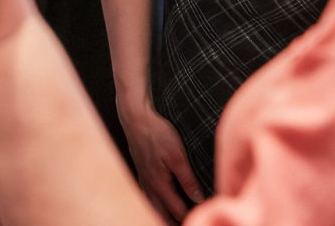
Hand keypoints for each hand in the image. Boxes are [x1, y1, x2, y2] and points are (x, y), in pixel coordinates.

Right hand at [116, 95, 203, 221]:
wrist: (136, 119)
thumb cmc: (157, 134)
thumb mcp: (177, 155)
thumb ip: (187, 179)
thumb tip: (198, 199)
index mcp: (159, 184)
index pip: (176, 210)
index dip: (187, 219)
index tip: (198, 219)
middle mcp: (149, 186)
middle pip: (161, 213)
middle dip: (172, 222)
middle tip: (186, 224)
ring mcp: (143, 180)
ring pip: (152, 206)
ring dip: (162, 215)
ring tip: (172, 221)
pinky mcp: (141, 173)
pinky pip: (147, 197)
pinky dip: (154, 206)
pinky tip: (158, 204)